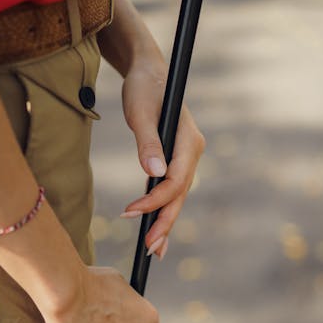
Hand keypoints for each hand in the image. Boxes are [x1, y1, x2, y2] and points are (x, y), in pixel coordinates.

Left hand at [119, 58, 205, 259]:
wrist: (148, 72)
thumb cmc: (144, 89)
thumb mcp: (140, 113)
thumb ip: (148, 143)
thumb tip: (154, 174)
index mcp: (189, 142)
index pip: (175, 182)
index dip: (153, 201)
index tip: (130, 213)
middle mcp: (193, 153)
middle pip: (180, 195)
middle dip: (164, 223)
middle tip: (150, 250)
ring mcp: (187, 158)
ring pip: (177, 196)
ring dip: (165, 223)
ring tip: (155, 250)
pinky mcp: (177, 160)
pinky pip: (172, 190)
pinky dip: (163, 209)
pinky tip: (157, 229)